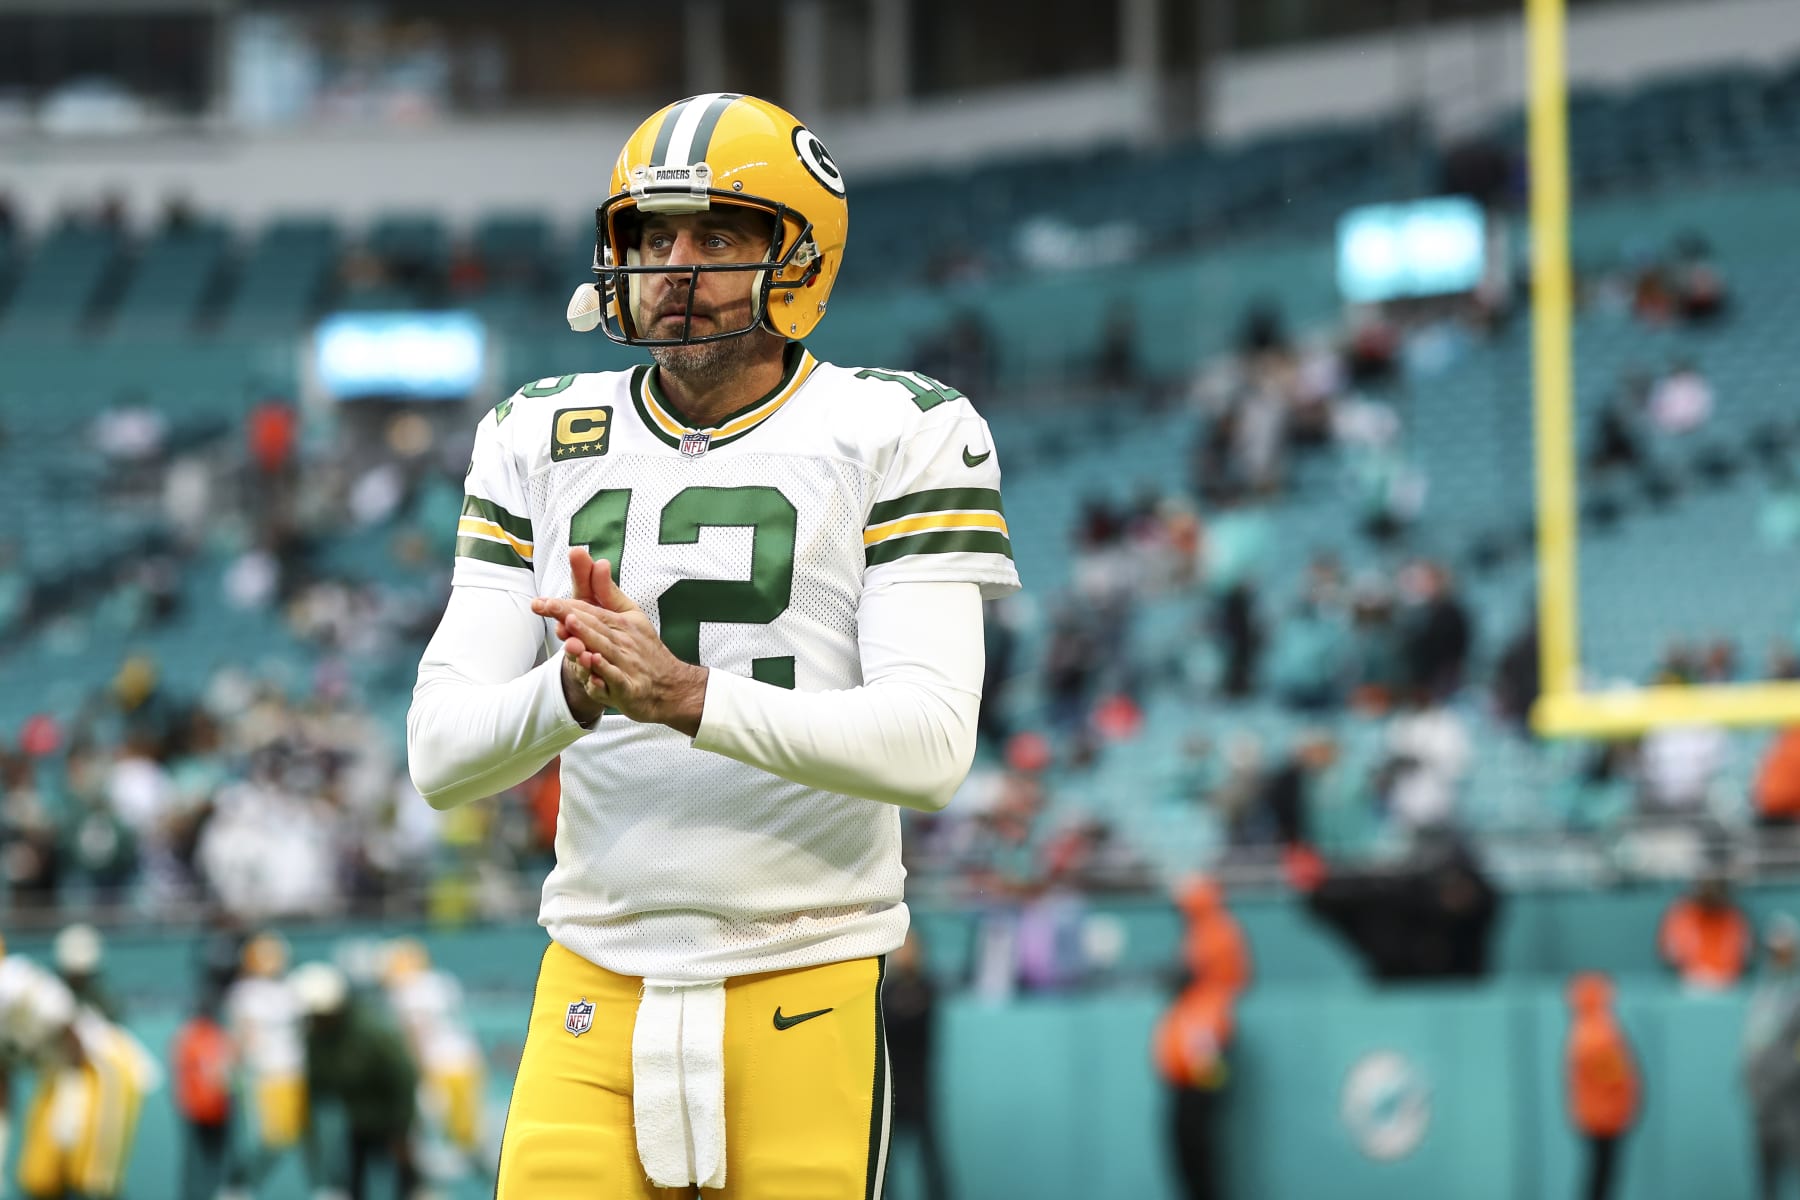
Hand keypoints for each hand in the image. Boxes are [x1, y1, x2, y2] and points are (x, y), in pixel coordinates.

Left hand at [533, 549, 708, 734]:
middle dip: (570, 615)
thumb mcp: (629, 615)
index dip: (564, 605)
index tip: (541, 601)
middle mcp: (622, 641)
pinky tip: (593, 661)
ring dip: (587, 636)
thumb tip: (598, 561)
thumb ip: (607, 592)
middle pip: (593, 625)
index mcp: (620, 622)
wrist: (670, 685)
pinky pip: (616, 678)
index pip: (589, 610)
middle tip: (548, 605)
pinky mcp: (629, 687)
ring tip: (569, 624)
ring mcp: (626, 664)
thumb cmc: (643, 647)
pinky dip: (604, 671)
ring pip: (603, 648)